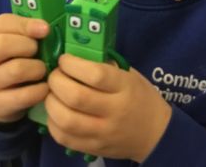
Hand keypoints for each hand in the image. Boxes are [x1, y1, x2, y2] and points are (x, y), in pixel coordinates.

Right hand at [0, 13, 49, 124]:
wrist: (1, 98)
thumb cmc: (18, 61)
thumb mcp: (21, 43)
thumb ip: (32, 31)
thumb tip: (47, 28)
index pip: (2, 23)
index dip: (26, 24)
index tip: (46, 30)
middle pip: (1, 45)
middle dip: (28, 46)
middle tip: (39, 52)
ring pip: (15, 69)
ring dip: (37, 69)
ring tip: (43, 71)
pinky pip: (23, 95)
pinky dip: (40, 90)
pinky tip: (45, 88)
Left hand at [45, 53, 171, 162]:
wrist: (155, 133)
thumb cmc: (140, 96)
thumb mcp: (129, 75)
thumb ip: (105, 66)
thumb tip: (75, 56)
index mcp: (124, 88)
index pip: (95, 75)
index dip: (73, 64)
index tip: (65, 59)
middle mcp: (113, 111)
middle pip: (76, 97)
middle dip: (56, 82)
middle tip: (54, 74)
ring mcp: (102, 133)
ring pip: (66, 120)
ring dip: (51, 103)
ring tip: (52, 93)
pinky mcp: (93, 149)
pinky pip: (64, 138)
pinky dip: (53, 123)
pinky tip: (55, 112)